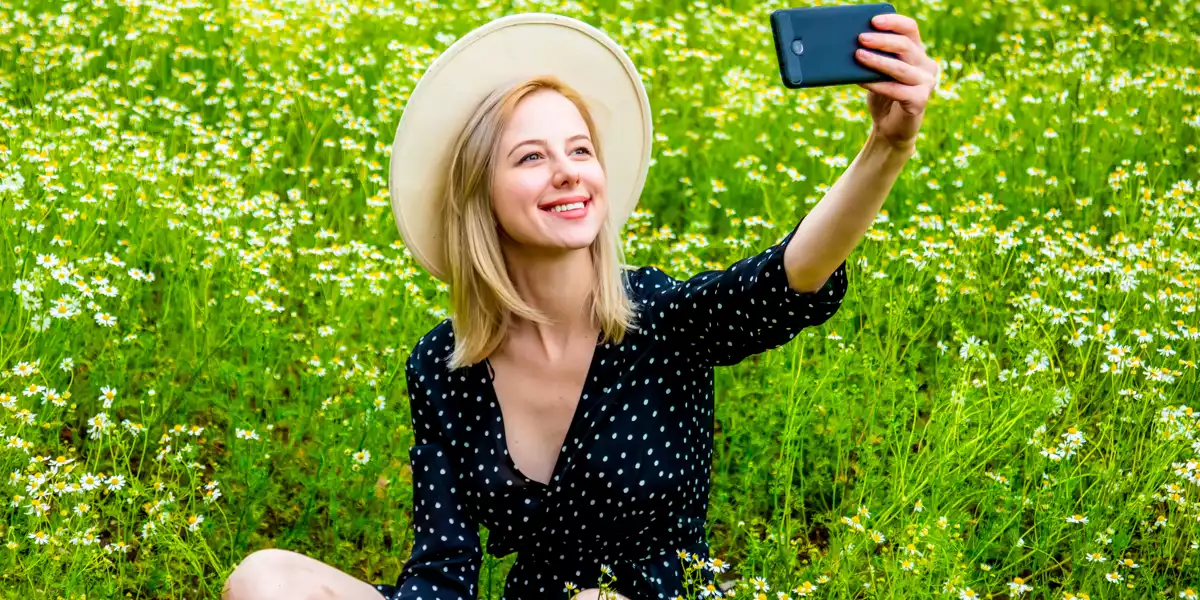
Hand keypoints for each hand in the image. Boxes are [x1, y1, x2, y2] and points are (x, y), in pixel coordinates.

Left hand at [854, 13, 939, 150]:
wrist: (890, 128)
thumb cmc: (882, 95)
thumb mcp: (877, 72)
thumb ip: (874, 57)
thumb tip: (854, 44)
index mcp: (918, 52)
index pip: (910, 29)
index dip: (893, 22)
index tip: (873, 20)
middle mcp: (926, 65)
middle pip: (905, 46)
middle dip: (881, 40)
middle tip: (861, 38)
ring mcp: (926, 83)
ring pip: (900, 68)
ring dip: (877, 61)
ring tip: (858, 55)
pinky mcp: (920, 100)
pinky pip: (897, 90)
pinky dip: (878, 85)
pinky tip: (863, 82)